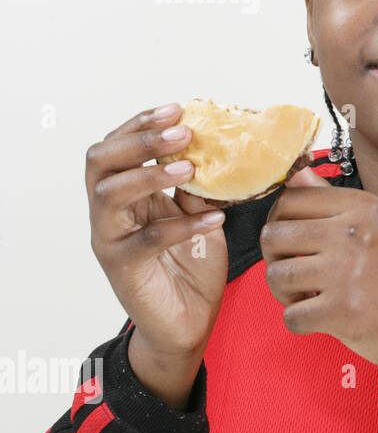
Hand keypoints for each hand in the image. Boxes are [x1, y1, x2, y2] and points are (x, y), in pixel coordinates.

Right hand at [86, 103, 229, 407]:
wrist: (188, 323)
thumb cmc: (192, 267)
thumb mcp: (201, 216)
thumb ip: (199, 187)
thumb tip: (220, 148)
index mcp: (126, 193)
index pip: (117, 147)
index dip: (141, 125)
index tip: (177, 109)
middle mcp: (110, 212)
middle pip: (102, 161)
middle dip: (140, 140)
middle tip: (181, 131)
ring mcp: (111, 239)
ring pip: (109, 195)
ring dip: (149, 175)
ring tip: (189, 167)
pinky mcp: (123, 268)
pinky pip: (145, 241)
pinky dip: (180, 226)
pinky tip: (213, 219)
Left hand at [262, 166, 377, 416]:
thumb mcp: (377, 229)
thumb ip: (333, 202)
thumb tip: (296, 174)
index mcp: (364, 206)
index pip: (291, 198)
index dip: (279, 222)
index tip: (292, 242)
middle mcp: (355, 232)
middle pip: (274, 235)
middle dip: (276, 259)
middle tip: (298, 274)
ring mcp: (348, 271)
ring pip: (276, 275)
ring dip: (285, 293)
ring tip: (309, 297)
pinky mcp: (342, 310)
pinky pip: (291, 315)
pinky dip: (301, 322)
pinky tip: (323, 318)